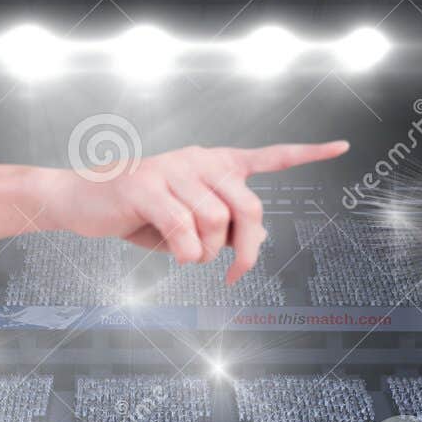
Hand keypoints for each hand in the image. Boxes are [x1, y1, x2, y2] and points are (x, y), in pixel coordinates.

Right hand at [40, 140, 349, 284]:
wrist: (79, 201)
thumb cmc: (136, 214)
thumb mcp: (186, 222)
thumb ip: (222, 226)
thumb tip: (254, 241)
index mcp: (210, 164)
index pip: (266, 157)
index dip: (306, 155)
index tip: (342, 147)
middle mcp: (196, 161)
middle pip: (248, 206)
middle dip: (247, 249)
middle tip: (234, 274)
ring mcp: (170, 170)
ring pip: (215, 222)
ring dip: (203, 253)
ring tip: (184, 254)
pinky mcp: (144, 186)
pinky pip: (182, 228)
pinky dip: (183, 251)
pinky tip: (172, 253)